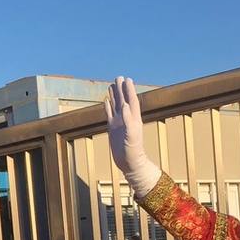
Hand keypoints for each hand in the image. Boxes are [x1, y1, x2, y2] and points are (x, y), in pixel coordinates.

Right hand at [103, 76, 160, 196]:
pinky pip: (109, 115)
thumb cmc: (133, 150)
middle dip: (121, 89)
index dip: (129, 90)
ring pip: (116, 106)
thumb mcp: (131, 135)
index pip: (131, 101)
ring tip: (112, 85)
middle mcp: (126, 119)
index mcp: (133, 119)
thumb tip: (124, 106)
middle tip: (118, 77)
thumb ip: (128, 120)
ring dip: (114, 95)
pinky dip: (108, 107)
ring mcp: (119, 123)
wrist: (129, 163)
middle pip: (123, 100)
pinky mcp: (113, 129)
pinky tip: (106, 101)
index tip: (127, 79)